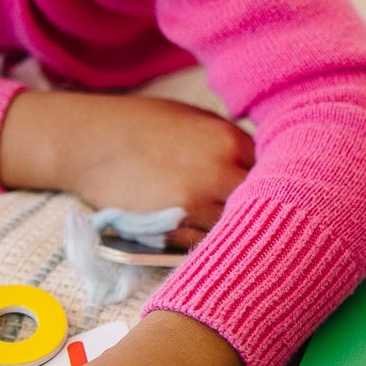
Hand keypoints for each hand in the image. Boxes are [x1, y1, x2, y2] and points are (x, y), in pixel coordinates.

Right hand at [0, 91, 252, 248]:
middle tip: (263, 224)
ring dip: (236, 234)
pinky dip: (207, 246)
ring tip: (238, 238)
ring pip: (236, 230)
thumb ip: (229, 142)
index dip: (276, 184)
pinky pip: (204, 246)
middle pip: (264, 205)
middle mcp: (219, 170)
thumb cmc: (141, 125)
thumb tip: (262, 165)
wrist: (89, 141)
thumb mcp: (194, 119)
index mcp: (229, 139)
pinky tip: (206, 242)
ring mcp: (196, 202)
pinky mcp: (172, 227)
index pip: (276, 171)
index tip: (275, 195)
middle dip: (261, 213)